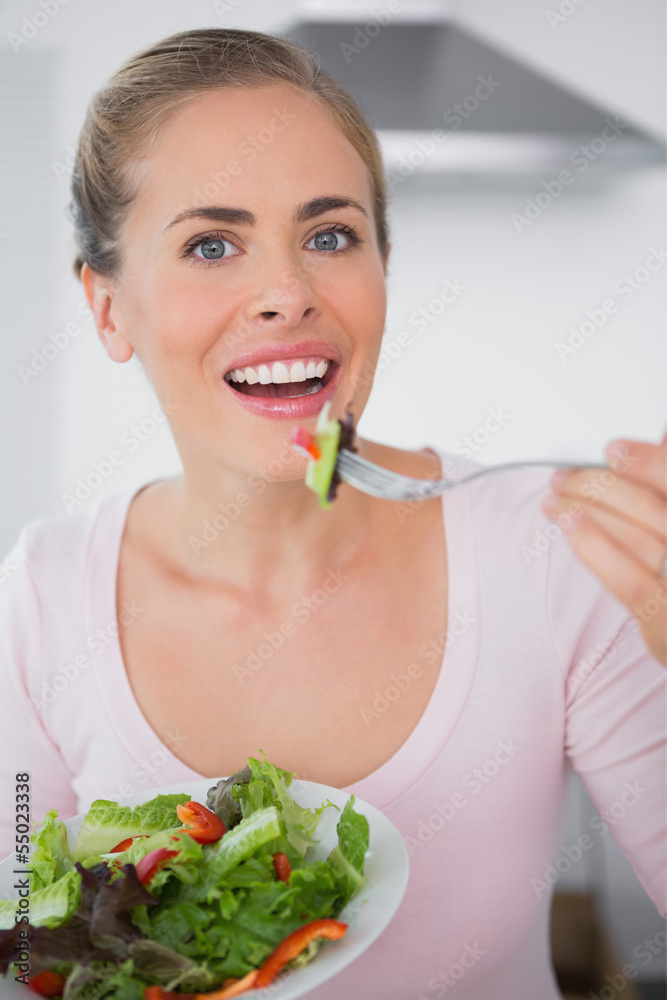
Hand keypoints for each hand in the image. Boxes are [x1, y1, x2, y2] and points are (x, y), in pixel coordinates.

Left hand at [542, 432, 666, 665]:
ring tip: (556, 499)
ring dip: (588, 511)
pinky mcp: (664, 620)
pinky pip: (627, 580)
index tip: (613, 451)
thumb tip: (663, 435)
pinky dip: (594, 546)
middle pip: (652, 507)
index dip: (649, 462)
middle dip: (602, 485)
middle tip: (567, 476)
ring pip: (636, 538)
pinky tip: (568, 524)